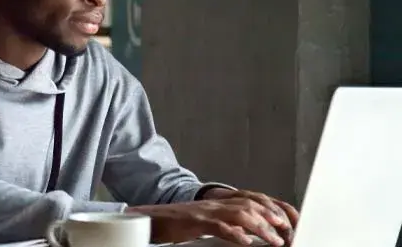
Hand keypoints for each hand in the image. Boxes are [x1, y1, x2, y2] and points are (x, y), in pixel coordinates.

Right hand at [127, 197, 290, 245]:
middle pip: (250, 202)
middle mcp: (215, 202)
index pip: (252, 198)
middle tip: (287, 229)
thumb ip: (227, 223)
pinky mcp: (195, 221)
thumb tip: (248, 233)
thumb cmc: (177, 222)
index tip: (288, 221)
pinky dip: (234, 233)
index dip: (272, 207)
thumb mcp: (207, 220)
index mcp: (219, 201)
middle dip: (272, 215)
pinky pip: (218, 225)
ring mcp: (205, 210)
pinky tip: (245, 241)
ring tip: (274, 239)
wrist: (150, 218)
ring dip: (260, 226)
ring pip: (239, 212)